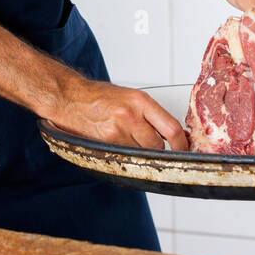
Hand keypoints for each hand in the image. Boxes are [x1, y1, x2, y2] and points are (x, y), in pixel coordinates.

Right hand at [49, 77, 189, 151]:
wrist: (70, 97)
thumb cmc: (99, 96)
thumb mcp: (129, 97)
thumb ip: (150, 114)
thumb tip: (170, 133)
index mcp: (140, 101)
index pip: (172, 128)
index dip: (182, 143)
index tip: (184, 148)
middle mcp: (130, 116)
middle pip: (157, 145)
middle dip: (157, 150)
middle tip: (151, 146)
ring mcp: (117, 131)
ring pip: (141, 154)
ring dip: (139, 153)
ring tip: (128, 141)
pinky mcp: (105, 144)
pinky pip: (124, 157)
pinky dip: (125, 156)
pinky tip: (118, 145)